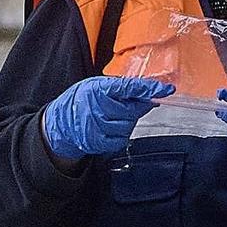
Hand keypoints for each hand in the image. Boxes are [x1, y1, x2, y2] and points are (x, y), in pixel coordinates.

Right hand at [42, 76, 174, 159]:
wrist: (59, 123)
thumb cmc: (80, 101)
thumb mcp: (96, 86)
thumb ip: (120, 88)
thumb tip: (149, 94)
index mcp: (97, 89)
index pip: (130, 87)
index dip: (149, 89)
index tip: (166, 89)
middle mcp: (97, 107)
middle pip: (132, 109)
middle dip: (136, 107)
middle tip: (125, 105)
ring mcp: (97, 126)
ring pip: (128, 125)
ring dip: (126, 122)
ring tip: (111, 117)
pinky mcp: (98, 141)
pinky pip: (121, 139)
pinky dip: (119, 135)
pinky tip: (109, 128)